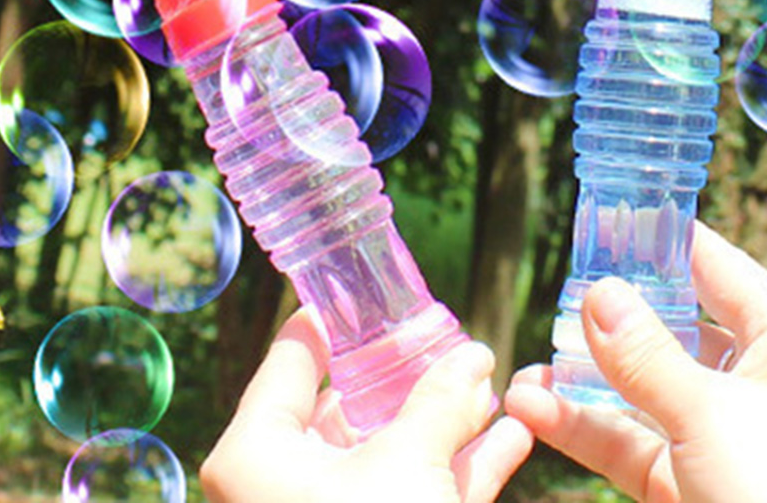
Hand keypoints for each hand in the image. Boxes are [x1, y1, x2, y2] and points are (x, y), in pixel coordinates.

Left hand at [201, 311, 533, 502]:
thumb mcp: (412, 467)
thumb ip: (441, 402)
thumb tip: (474, 356)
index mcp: (254, 452)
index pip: (291, 357)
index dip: (336, 317)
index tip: (370, 285)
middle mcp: (276, 485)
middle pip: (343, 407)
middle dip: (407, 374)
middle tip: (450, 335)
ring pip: (383, 457)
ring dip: (442, 422)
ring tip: (492, 382)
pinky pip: (408, 495)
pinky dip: (455, 470)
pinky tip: (512, 438)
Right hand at [504, 223, 766, 502]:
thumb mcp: (709, 414)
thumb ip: (644, 353)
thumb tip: (598, 291)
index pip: (712, 264)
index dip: (656, 239)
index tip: (601, 218)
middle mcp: (758, 377)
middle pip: (672, 326)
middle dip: (608, 317)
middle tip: (552, 294)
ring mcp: (725, 432)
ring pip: (643, 388)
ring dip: (584, 379)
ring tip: (525, 366)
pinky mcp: (696, 482)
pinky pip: (634, 441)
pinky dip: (586, 426)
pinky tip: (534, 408)